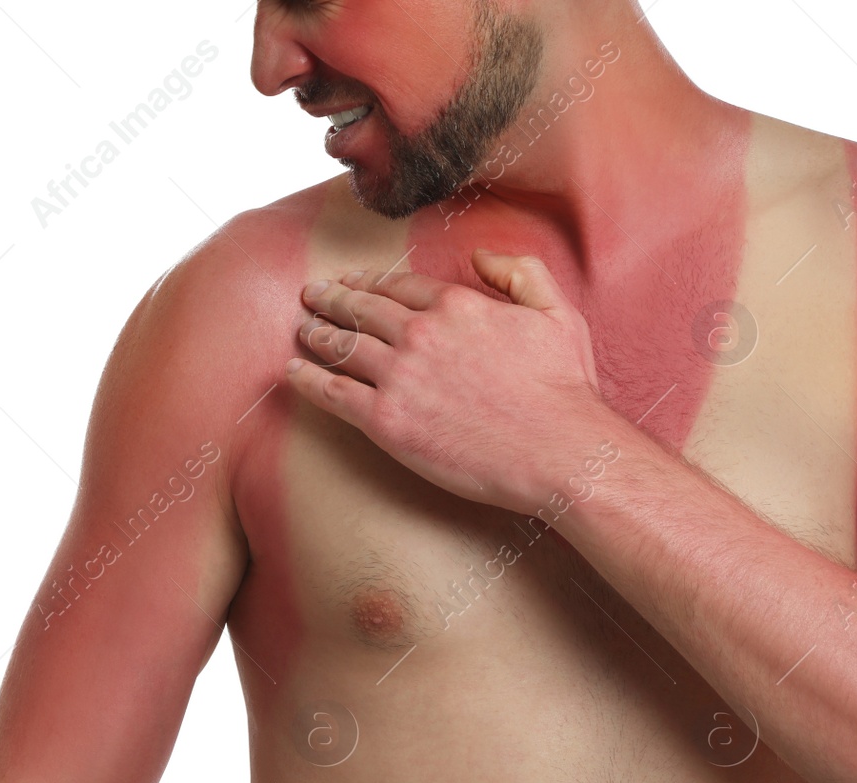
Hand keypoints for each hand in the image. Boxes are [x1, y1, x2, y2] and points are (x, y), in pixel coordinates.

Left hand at [286, 250, 615, 513]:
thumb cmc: (563, 390)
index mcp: (457, 305)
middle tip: (312, 295)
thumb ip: (520, 272)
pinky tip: (293, 372)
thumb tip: (481, 256)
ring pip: (342, 346)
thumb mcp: (557, 312)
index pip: (400, 286)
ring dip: (317, 334)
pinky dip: (308, 380)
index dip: (371, 283)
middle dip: (332, 298)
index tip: (355, 283)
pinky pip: (333, 394)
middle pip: (362, 309)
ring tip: (303, 330)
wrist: (557, 452)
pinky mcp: (386, 421)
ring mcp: (399, 377)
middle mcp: (421, 333)